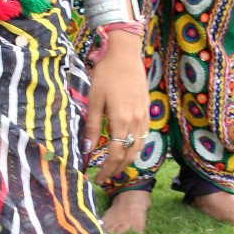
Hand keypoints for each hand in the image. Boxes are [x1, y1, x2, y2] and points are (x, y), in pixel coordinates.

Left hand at [83, 33, 148, 183]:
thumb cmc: (106, 74)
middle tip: (104, 178)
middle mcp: (135, 121)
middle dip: (117, 170)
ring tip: (115, 167)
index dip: (106, 169)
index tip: (97, 178)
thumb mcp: (94, 100)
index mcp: (120, 120)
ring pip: (139, 148)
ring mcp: (144, 116)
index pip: (115, 154)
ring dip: (128, 161)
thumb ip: (91, 126)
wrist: (125, 54)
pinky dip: (136, 148)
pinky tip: (127, 149)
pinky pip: (144, 136)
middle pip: (129, 155)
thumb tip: (86, 149)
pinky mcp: (147, 110)